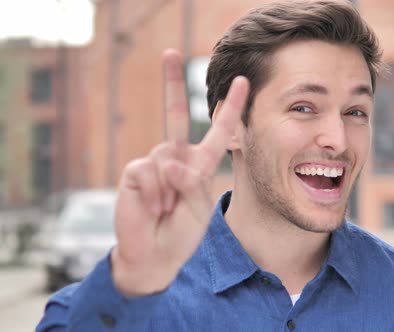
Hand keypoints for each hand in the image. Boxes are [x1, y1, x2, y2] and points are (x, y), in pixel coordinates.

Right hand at [110, 49, 248, 296]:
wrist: (155, 255)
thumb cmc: (182, 232)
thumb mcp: (199, 208)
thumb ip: (191, 183)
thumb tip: (170, 162)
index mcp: (200, 163)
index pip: (217, 131)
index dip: (230, 108)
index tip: (242, 82)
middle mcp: (177, 156)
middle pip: (175, 114)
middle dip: (172, 82)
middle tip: (169, 51)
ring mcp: (155, 162)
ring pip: (167, 158)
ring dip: (170, 190)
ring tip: (166, 209)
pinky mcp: (135, 171)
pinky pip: (149, 171)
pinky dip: (154, 194)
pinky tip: (152, 207)